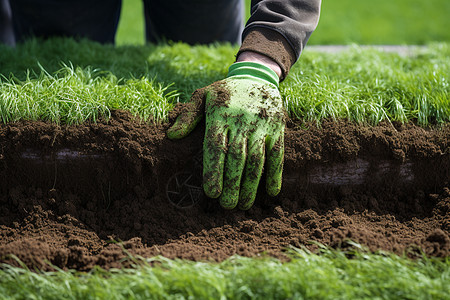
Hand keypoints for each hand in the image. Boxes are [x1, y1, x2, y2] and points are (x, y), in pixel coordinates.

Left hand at [167, 61, 284, 209]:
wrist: (258, 76)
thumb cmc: (225, 91)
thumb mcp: (203, 95)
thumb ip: (188, 115)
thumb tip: (172, 136)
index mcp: (220, 114)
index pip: (216, 146)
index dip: (214, 170)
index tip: (212, 193)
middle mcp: (242, 121)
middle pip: (237, 157)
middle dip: (232, 183)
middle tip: (227, 205)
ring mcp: (261, 126)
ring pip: (257, 159)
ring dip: (251, 184)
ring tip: (244, 204)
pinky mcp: (277, 128)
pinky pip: (277, 153)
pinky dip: (276, 173)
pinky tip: (271, 192)